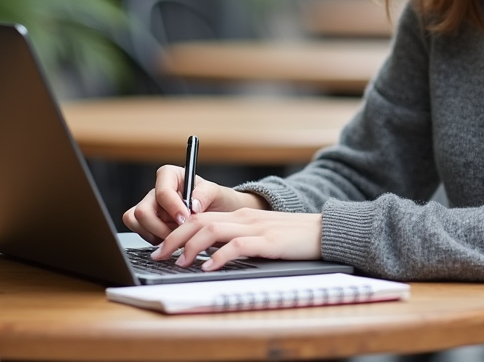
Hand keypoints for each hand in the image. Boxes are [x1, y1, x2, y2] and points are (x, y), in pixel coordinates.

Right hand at [122, 164, 266, 243]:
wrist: (219, 214)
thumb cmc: (215, 200)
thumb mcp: (216, 192)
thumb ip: (205, 194)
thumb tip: (194, 205)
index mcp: (170, 176)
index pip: (162, 191)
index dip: (172, 208)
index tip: (185, 218)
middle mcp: (156, 191)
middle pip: (143, 210)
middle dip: (161, 227)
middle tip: (181, 233)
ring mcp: (150, 208)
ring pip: (136, 222)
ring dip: (157, 235)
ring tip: (177, 236)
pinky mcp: (148, 223)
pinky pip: (140, 233)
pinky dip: (155, 240)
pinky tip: (172, 239)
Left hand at [151, 208, 322, 270]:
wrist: (324, 232)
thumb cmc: (292, 237)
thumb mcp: (260, 234)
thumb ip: (238, 238)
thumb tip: (211, 254)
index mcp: (240, 216)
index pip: (200, 217)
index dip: (177, 231)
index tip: (163, 246)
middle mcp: (244, 218)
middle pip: (199, 221)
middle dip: (174, 238)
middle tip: (159, 255)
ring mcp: (256, 228)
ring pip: (212, 230)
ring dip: (191, 247)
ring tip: (179, 262)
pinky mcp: (268, 241)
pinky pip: (237, 246)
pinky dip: (219, 256)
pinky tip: (208, 266)